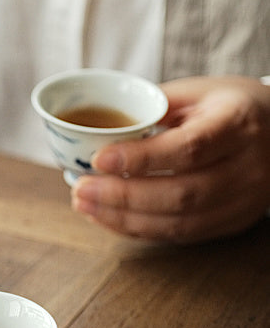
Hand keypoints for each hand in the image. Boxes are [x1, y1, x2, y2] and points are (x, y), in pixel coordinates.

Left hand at [70, 76, 269, 242]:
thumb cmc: (233, 107)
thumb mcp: (200, 92)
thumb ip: (155, 106)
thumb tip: (102, 126)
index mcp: (238, 124)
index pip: (189, 148)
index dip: (141, 159)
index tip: (99, 159)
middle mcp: (247, 168)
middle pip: (181, 193)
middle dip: (122, 196)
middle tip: (80, 188)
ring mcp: (243, 201)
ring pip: (179, 223)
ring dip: (124, 218)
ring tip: (85, 204)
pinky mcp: (232, 223)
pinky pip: (180, 236)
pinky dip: (139, 229)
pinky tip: (109, 217)